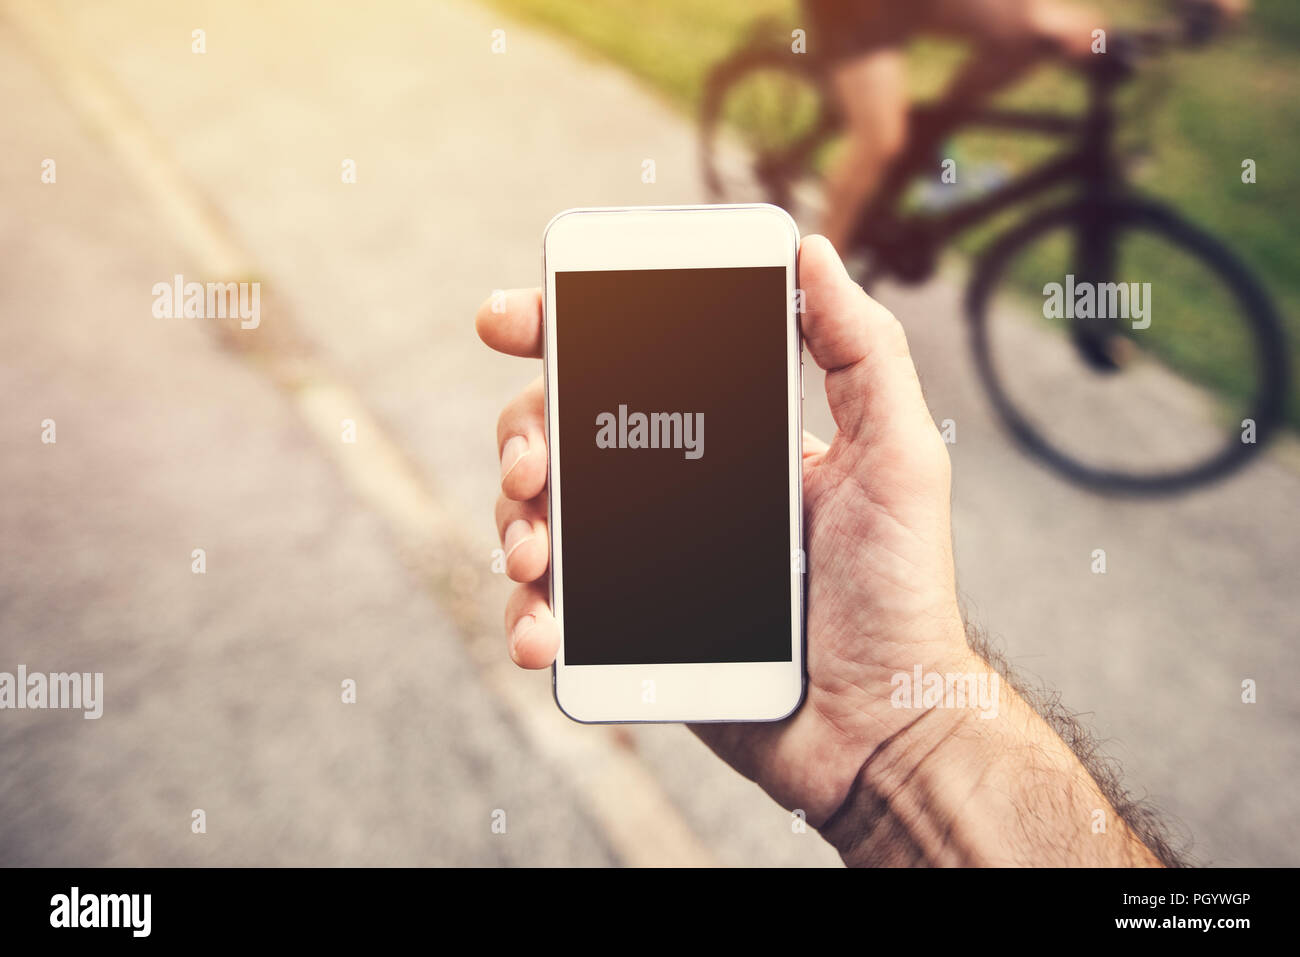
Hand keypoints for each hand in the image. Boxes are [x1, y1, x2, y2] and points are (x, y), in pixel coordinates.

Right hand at [476, 236, 971, 829]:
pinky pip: (553, 611)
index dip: (558, 335)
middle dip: (522, 434)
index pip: (629, 367)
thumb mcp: (899, 456)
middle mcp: (674, 492)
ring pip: (540, 517)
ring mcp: (644, 563)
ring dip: (513, 523)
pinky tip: (540, 632)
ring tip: (534, 554)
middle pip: (561, 434)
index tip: (511, 321)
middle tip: (532, 463)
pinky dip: (529, 615)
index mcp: (725, 439)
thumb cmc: (901, 592)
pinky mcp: (627, 634)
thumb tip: (812, 251)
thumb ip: (864, 351)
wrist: (882, 728)